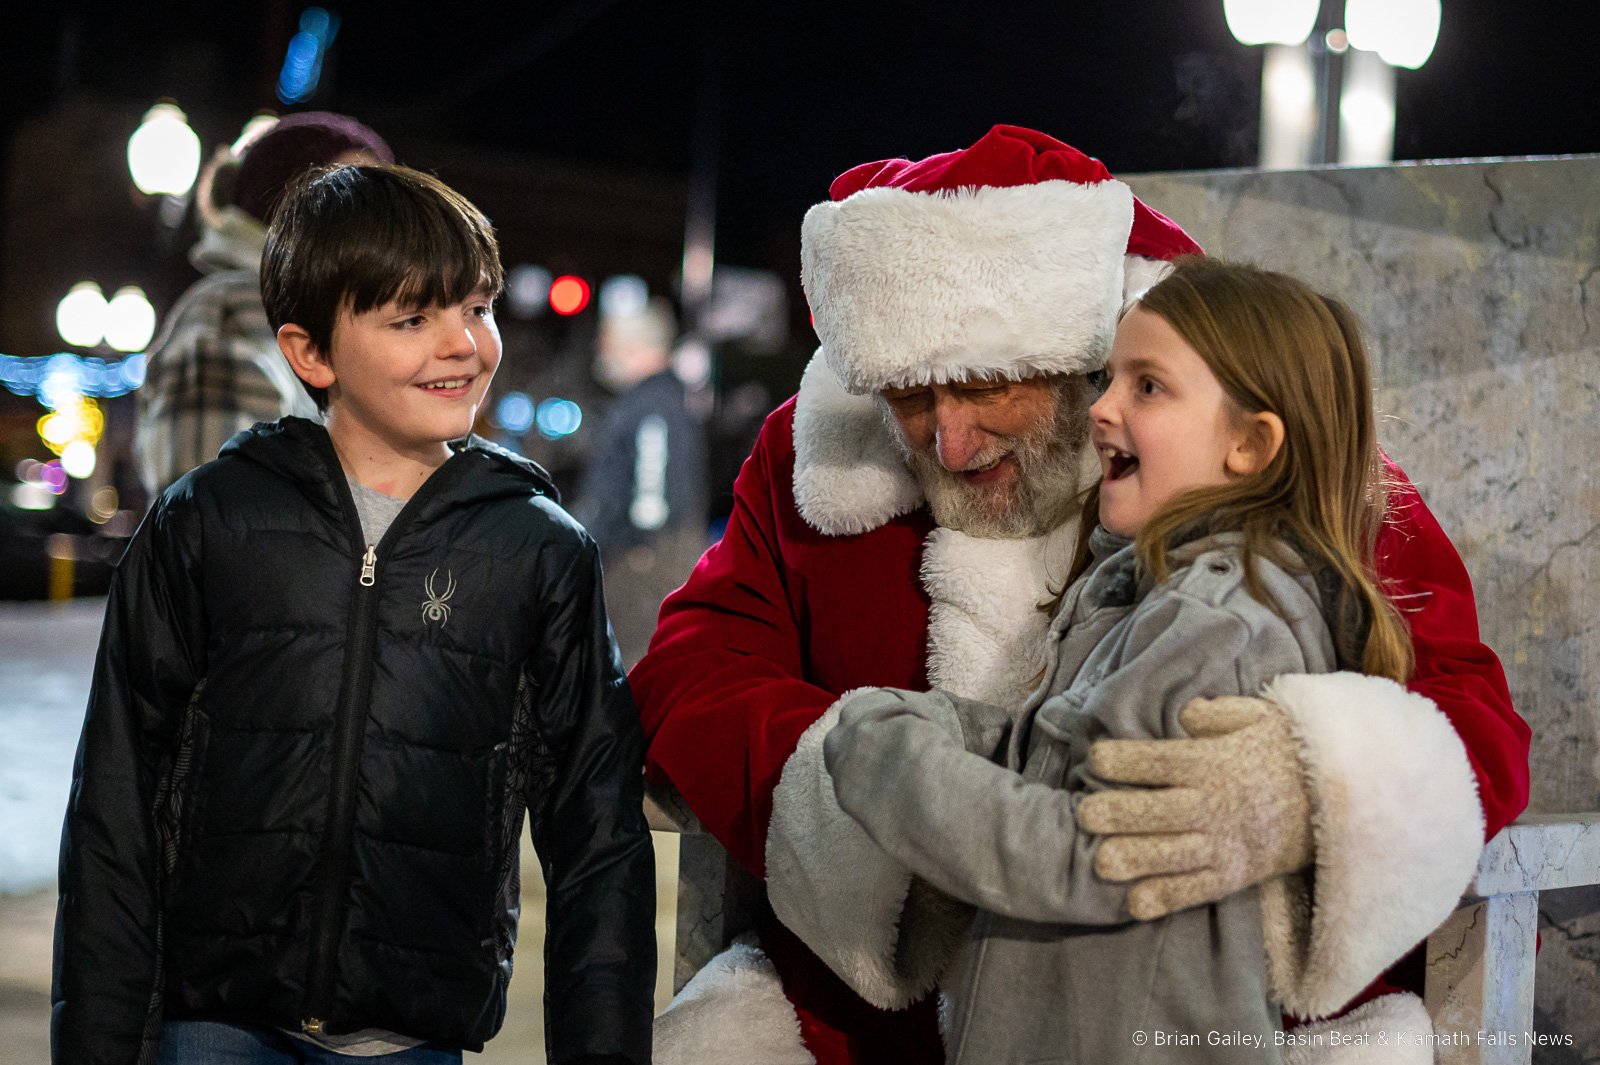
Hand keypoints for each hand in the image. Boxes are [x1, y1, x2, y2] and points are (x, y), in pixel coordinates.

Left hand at [1076, 696, 1312, 919]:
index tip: (1095, 759)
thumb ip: (1218, 714)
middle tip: (1085, 815)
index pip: (1159, 760)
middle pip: (1159, 810)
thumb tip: (1186, 714)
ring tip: (1101, 862)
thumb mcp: (1260, 717)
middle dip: (1119, 813)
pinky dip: (1167, 899)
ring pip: (1173, 854)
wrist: (1345, 797)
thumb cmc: (1290, 751)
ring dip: (1135, 859)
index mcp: (1214, 762)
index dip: (1123, 760)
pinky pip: (1198, 889)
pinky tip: (1135, 904)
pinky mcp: (1237, 875)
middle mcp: (1216, 804)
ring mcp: (1227, 843)